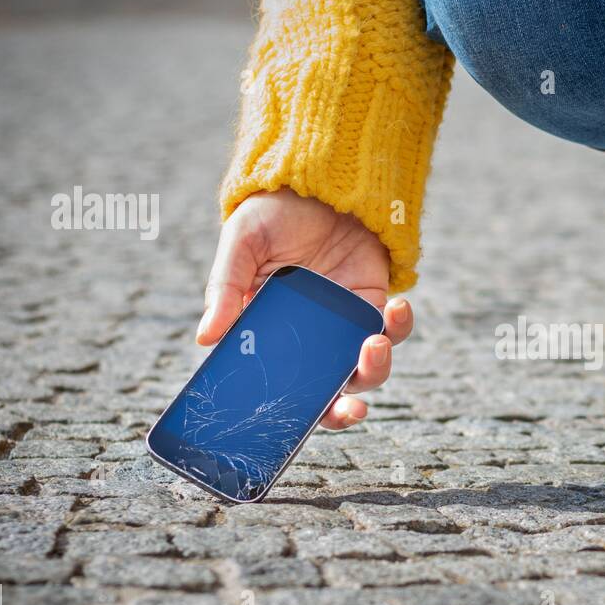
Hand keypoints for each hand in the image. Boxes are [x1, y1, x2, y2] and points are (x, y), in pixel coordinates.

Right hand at [197, 189, 412, 429]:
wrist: (320, 179)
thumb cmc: (273, 212)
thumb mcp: (242, 242)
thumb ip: (226, 288)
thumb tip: (205, 338)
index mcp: (267, 335)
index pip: (277, 388)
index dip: (288, 414)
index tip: (296, 425)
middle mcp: (307, 340)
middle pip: (327, 393)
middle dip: (341, 411)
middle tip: (351, 410)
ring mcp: (344, 326)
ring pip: (366, 370)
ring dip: (375, 369)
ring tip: (373, 342)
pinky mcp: (375, 306)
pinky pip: (393, 330)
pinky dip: (398, 326)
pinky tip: (395, 306)